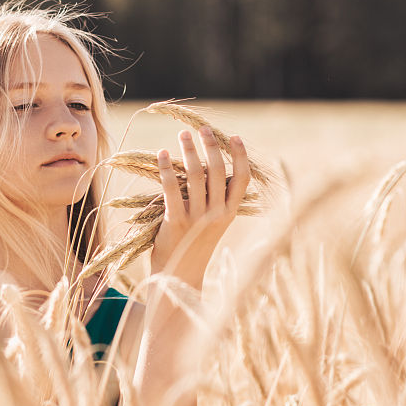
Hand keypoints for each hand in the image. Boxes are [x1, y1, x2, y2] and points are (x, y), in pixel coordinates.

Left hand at [149, 126, 250, 288]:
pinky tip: (163, 154)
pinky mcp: (176, 221)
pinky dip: (167, 167)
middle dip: (210, 145)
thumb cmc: (193, 246)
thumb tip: (208, 167)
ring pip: (196, 174)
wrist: (178, 276)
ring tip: (182, 134)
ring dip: (189, 150)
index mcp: (230, 213)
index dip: (241, 156)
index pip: (242, 179)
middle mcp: (217, 214)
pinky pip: (172, 187)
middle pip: (218, 170)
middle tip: (202, 129)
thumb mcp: (212, 224)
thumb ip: (214, 200)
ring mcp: (197, 217)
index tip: (234, 137)